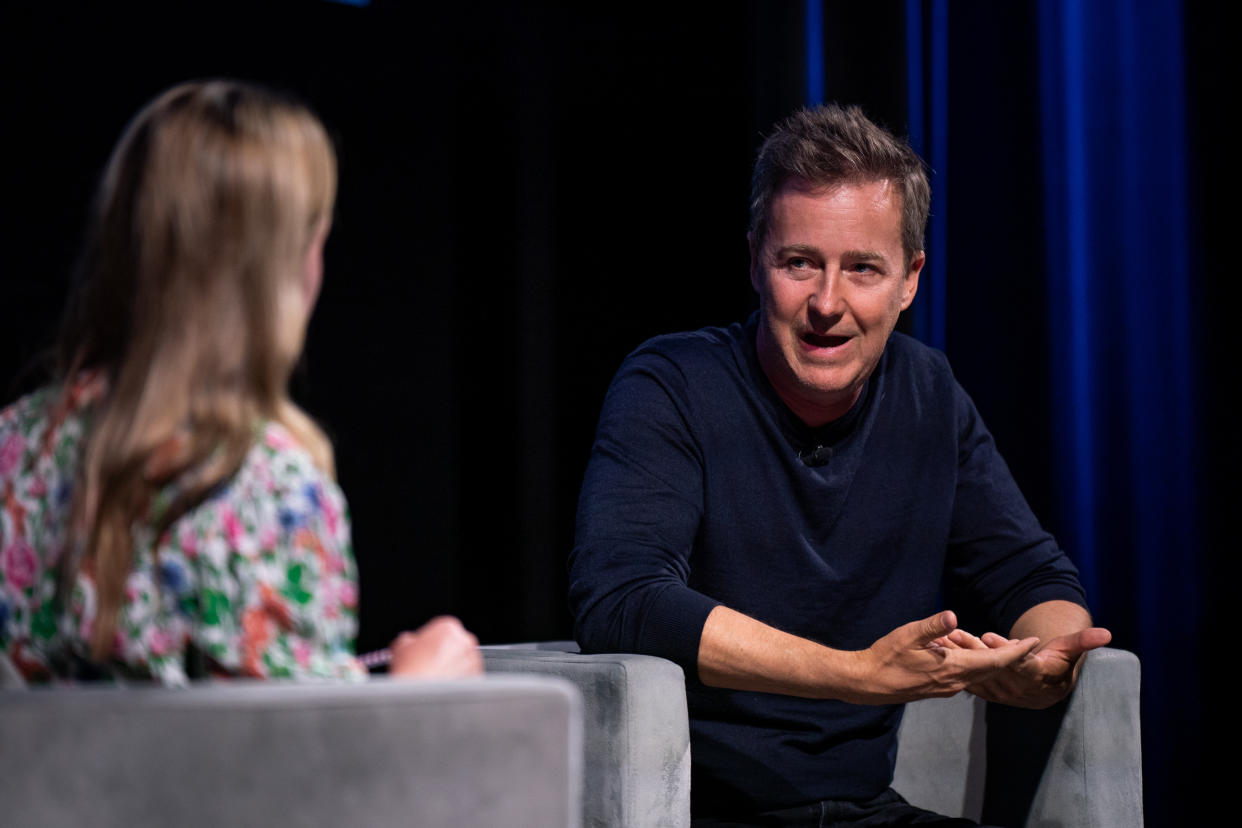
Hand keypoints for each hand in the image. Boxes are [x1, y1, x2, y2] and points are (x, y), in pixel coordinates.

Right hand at [388, 615, 482, 678]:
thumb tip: (409, 641)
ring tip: (434, 677)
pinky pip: (468, 676)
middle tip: (428, 664)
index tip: (425, 648)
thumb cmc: (412, 672)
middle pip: (454, 644)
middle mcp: (466, 641)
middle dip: (443, 653)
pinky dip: (458, 680)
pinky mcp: (477, 677)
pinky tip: (443, 686)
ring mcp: (474, 660)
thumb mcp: (400, 647)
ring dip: (452, 667)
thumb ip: (408, 639)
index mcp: (448, 627)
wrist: (420, 697)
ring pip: (462, 661)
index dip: (430, 640)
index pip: (441, 628)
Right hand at [845, 611, 1038, 704]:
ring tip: (995, 643)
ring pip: (978, 672)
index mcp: (953, 668)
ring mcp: (947, 687)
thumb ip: (932, 626)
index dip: (1016, 652)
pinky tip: (963, 651)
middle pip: (992, 669)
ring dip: (988, 658)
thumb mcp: (907, 636)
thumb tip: (953, 616)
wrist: (868, 683)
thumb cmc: (886, 657)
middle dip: (1009, 656)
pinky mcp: (939, 688)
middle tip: (1025, 642)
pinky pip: (965, 675)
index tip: (1034, 643)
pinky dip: (972, 663)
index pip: (994, 661)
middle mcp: (955, 682)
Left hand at [936, 625, 1110, 707]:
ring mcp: (996, 689)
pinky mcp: (984, 689)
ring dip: (959, 655)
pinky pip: (965, 675)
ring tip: (943, 637)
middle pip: (990, 666)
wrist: (1044, 689)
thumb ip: (1084, 642)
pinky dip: (953, 663)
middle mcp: (1012, 684)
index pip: (1018, 662)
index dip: (1005, 650)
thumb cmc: (1057, 663)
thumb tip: (1107, 633)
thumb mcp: (1069, 650)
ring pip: (974, 670)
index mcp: (1031, 674)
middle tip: (957, 633)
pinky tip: (937, 647)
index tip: (992, 635)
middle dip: (973, 649)